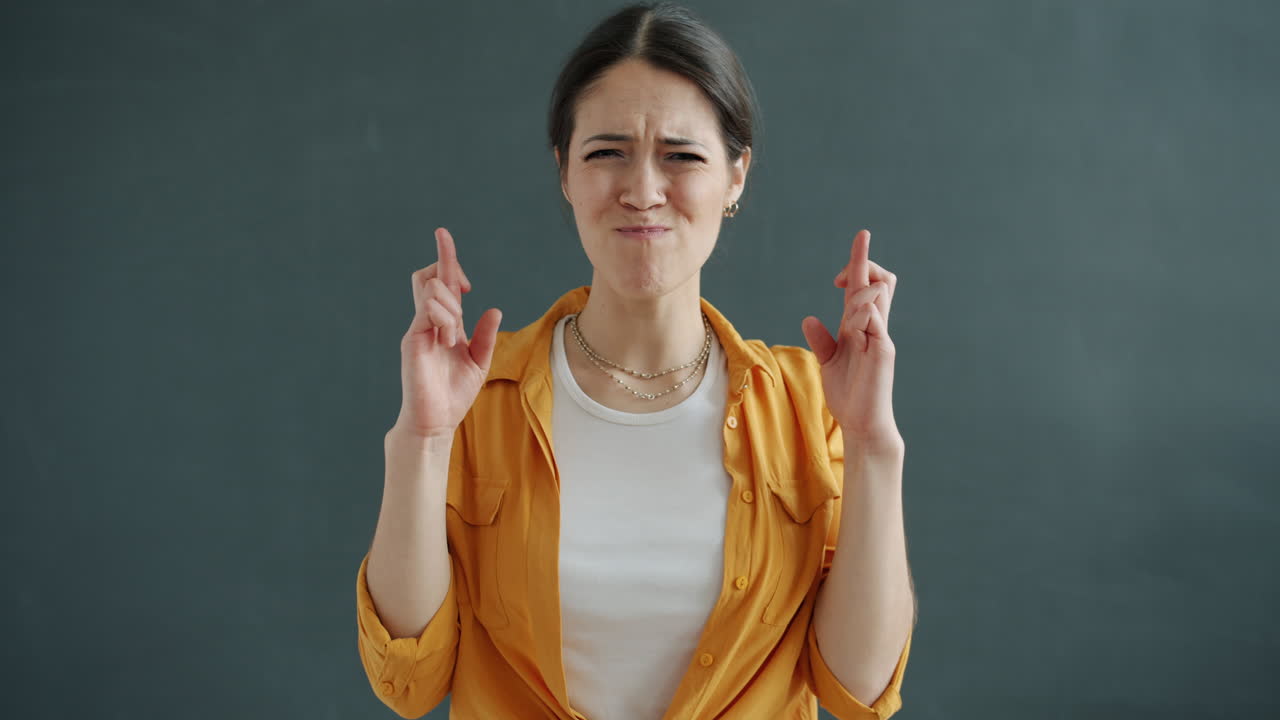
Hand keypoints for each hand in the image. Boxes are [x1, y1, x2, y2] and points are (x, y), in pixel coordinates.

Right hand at [394, 227, 502, 439]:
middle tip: (467, 287)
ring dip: (450, 305)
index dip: (444, 256)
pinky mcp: (413, 339)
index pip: (441, 281)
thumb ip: (485, 336)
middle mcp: (429, 322)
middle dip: (449, 267)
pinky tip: (448, 338)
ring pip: (430, 289)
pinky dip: (443, 317)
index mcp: (445, 324)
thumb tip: (494, 309)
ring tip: (454, 336)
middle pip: (430, 275)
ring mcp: (419, 329)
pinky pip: (427, 310)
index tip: (444, 236)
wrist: (435, 421)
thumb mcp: (480, 362)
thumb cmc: (454, 395)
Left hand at [800, 229, 902, 453]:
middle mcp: (873, 327)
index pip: (863, 285)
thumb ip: (821, 340)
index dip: (861, 259)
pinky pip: (877, 320)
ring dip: (858, 294)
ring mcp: (880, 337)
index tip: (861, 236)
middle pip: (881, 280)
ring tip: (845, 317)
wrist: (861, 422)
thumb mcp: (827, 362)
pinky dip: (862, 314)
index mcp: (859, 326)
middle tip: (838, 280)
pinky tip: (852, 325)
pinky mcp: (884, 352)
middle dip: (863, 264)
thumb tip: (809, 318)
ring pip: (879, 294)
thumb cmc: (848, 393)